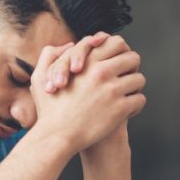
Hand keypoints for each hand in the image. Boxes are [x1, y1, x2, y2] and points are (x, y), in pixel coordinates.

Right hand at [30, 35, 145, 152]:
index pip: (116, 43)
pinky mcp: (120, 109)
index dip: (120, 51)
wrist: (57, 136)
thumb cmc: (49, 110)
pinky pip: (140, 99)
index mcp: (86, 63)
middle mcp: (101, 73)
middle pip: (133, 58)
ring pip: (139, 79)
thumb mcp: (39, 78)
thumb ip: (49, 56)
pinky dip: (134, 106)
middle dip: (130, 67)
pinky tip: (124, 111)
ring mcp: (112, 90)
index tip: (117, 61)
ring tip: (124, 96)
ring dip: (133, 87)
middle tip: (125, 77)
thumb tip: (68, 45)